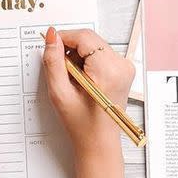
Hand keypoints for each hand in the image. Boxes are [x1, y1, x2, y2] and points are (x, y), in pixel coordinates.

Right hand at [42, 28, 134, 157]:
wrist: (99, 141)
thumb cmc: (81, 123)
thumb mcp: (60, 92)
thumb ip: (53, 61)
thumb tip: (52, 36)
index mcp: (108, 71)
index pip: (84, 37)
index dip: (64, 38)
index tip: (52, 48)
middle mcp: (121, 65)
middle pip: (89, 39)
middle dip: (71, 50)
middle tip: (63, 72)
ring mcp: (125, 66)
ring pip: (93, 45)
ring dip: (78, 56)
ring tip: (73, 79)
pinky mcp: (123, 69)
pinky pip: (100, 53)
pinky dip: (87, 61)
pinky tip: (82, 79)